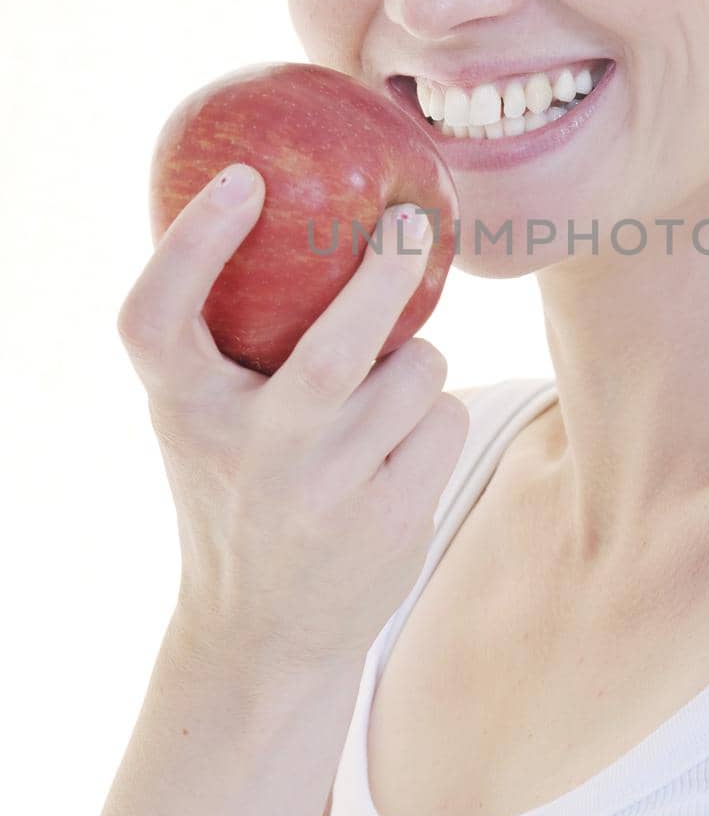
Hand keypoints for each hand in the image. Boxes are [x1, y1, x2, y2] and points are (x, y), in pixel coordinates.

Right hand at [116, 164, 468, 677]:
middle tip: (408, 224)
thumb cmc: (240, 490)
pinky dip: (434, 413)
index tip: (244, 180)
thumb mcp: (205, 422)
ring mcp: (322, 491)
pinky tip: (399, 448)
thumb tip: (318, 220)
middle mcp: (247, 450)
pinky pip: (443, 418)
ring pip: (417, 372)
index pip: (157, 317)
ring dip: (417, 362)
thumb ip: (230, 346)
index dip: (194, 242)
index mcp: (184, 410)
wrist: (263, 635)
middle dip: (386, 273)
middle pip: (336, 346)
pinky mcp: (388, 518)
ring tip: (384, 392)